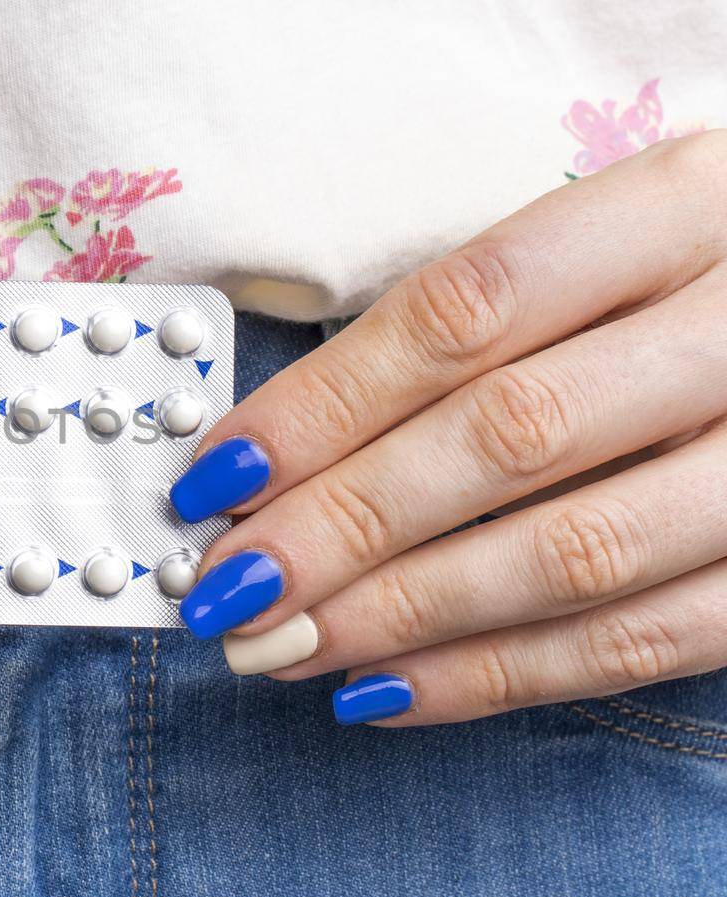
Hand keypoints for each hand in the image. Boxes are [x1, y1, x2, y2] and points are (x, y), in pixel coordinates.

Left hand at [169, 133, 726, 725]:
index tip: (218, 477)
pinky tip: (389, 693)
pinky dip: (503, 676)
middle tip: (230, 590)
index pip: (464, 311)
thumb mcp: (615, 240)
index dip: (326, 403)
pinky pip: (649, 642)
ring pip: (576, 552)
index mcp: (683, 203)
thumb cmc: (699, 278)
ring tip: (285, 649)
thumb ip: (475, 327)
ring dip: (406, 617)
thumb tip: (278, 452)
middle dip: (345, 527)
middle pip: (509, 436)